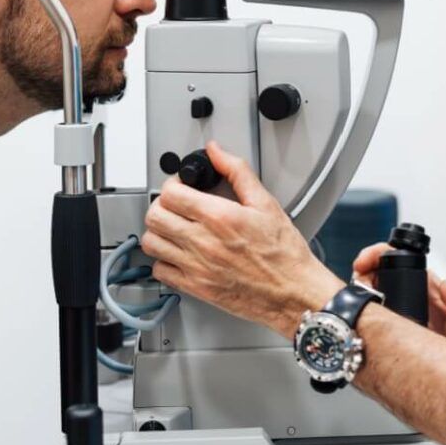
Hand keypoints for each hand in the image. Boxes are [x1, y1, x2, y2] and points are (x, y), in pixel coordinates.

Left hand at [142, 141, 341, 336]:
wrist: (294, 292)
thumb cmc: (284, 253)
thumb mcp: (266, 203)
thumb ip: (237, 172)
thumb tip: (216, 152)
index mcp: (220, 217)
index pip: (171, 193)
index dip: (173, 184)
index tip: (182, 186)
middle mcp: (203, 242)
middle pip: (154, 216)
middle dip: (162, 205)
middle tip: (176, 205)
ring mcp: (196, 267)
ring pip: (151, 243)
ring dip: (159, 232)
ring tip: (174, 228)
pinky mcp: (196, 288)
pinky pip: (160, 271)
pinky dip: (164, 260)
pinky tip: (178, 254)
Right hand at [353, 243, 445, 353]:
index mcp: (427, 284)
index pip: (397, 259)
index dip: (377, 255)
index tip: (366, 262)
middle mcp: (411, 294)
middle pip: (376, 275)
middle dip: (361, 275)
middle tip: (357, 285)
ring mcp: (401, 312)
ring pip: (371, 297)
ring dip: (358, 297)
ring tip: (356, 306)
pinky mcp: (396, 331)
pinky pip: (374, 321)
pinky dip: (362, 319)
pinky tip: (359, 324)